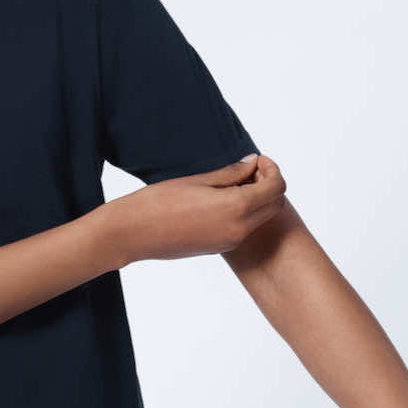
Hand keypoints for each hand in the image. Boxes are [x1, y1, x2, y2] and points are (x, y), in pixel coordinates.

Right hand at [106, 152, 286, 265]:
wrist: (132, 234)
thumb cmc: (157, 202)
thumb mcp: (197, 181)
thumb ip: (230, 173)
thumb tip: (252, 163)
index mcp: (236, 208)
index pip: (276, 187)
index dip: (271, 169)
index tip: (256, 160)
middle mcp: (238, 229)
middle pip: (275, 205)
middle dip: (269, 184)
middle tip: (249, 170)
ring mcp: (229, 241)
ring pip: (261, 218)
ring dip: (257, 199)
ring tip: (232, 183)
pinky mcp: (218, 248)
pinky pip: (244, 228)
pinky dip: (244, 212)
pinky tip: (221, 200)